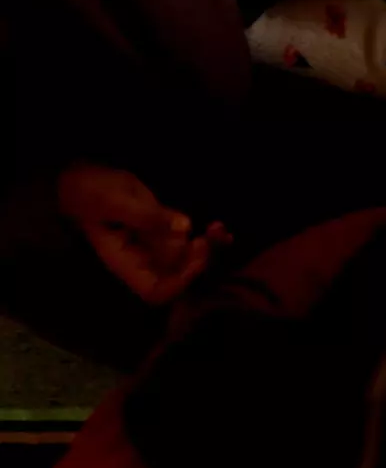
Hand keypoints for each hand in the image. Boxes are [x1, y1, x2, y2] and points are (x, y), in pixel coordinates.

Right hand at [57, 164, 231, 303]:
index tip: (195, 255)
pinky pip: (192, 242)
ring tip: (217, 228)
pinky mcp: (166, 231)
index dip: (179, 282)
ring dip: (209, 247)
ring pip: (190, 259)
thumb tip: (183, 227)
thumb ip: (146, 216)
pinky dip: (209, 238)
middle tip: (211, 236)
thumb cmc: (89, 192)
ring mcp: (156, 246)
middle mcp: (143, 260)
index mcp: (125, 263)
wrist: (84, 175)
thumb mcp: (114, 201)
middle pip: (179, 277)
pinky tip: (219, 227)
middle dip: (201, 260)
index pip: (156, 292)